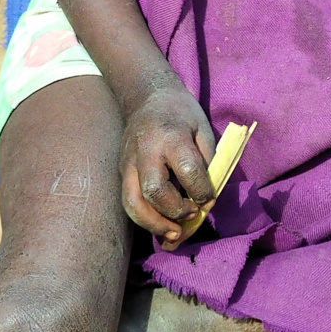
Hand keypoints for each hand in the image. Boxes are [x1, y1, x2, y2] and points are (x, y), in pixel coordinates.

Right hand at [120, 86, 215, 250]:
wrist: (147, 96)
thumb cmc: (181, 112)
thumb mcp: (202, 127)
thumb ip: (207, 160)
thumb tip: (209, 197)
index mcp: (171, 136)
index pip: (187, 170)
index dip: (201, 191)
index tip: (210, 199)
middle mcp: (145, 151)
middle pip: (153, 190)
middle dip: (174, 211)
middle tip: (192, 215)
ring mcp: (128, 162)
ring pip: (133, 203)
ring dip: (154, 224)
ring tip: (174, 235)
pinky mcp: (120, 170)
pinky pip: (128, 201)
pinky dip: (144, 219)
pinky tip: (161, 226)